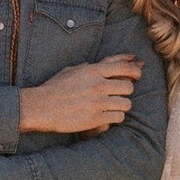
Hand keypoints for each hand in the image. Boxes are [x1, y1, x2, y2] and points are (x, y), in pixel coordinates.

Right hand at [20, 56, 143, 134]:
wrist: (41, 107)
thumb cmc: (55, 88)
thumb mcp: (73, 70)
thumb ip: (92, 66)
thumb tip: (109, 61)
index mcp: (93, 70)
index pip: (123, 66)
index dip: (135, 69)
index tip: (139, 72)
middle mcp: (98, 85)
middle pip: (128, 87)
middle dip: (126, 91)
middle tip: (119, 94)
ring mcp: (98, 102)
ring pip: (126, 104)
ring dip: (121, 106)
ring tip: (112, 107)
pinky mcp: (96, 118)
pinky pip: (118, 117)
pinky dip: (115, 118)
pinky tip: (108, 116)